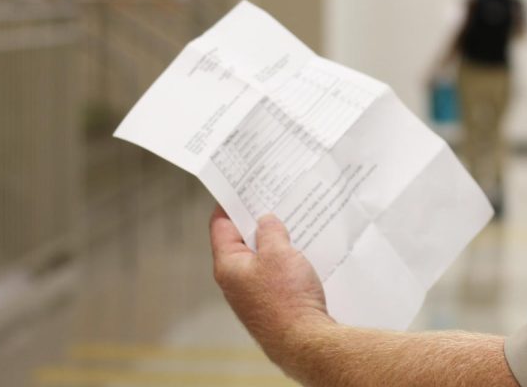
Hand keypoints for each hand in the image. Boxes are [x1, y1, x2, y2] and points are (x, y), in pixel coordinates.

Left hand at [209, 207, 332, 369]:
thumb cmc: (287, 298)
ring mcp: (252, 294)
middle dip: (257, 221)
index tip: (240, 186)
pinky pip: (273, 273)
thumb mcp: (279, 252)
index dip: (230, 202)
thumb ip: (270, 231)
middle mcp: (235, 280)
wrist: (305, 341)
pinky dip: (284, 260)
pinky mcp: (270, 303)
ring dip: (274, 241)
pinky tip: (302, 253)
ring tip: (293, 223)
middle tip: (273, 200)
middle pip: (241, 240)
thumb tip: (266, 221)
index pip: (220, 225)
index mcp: (228, 265)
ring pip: (260, 257)